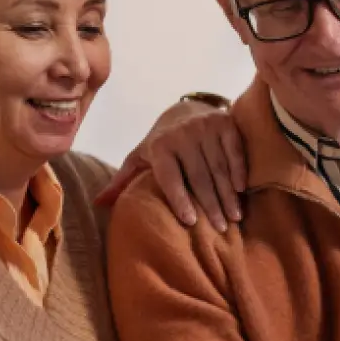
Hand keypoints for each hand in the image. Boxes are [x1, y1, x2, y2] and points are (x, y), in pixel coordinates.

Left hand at [94, 100, 246, 231]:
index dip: (180, 199)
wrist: (185, 111)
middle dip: (211, 205)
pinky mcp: (226, 123)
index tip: (190, 222)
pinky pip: (235, 152)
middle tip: (219, 229)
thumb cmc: (161, 143)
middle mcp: (183, 135)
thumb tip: (98, 204)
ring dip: (228, 195)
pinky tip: (242, 192)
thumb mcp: (140, 158)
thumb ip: (122, 180)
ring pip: (219, 168)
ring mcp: (206, 128)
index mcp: (160, 146)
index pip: (171, 177)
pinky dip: (239, 172)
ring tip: (234, 219)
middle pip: (199, 177)